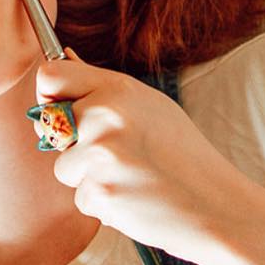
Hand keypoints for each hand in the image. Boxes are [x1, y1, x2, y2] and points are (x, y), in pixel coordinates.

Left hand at [34, 51, 257, 263]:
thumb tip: (64, 58)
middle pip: (49, 126)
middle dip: (72, 144)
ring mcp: (100, 155)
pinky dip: (103, 203)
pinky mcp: (99, 192)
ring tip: (131, 177)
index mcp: (117, 90)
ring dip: (88, 178)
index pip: (50, 77)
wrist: (216, 206)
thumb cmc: (183, 155)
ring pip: (63, 167)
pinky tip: (135, 197)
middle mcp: (105, 116)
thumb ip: (104, 88)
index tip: (59, 110)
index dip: (48, 95)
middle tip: (114, 154)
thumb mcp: (150, 106)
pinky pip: (81, 198)